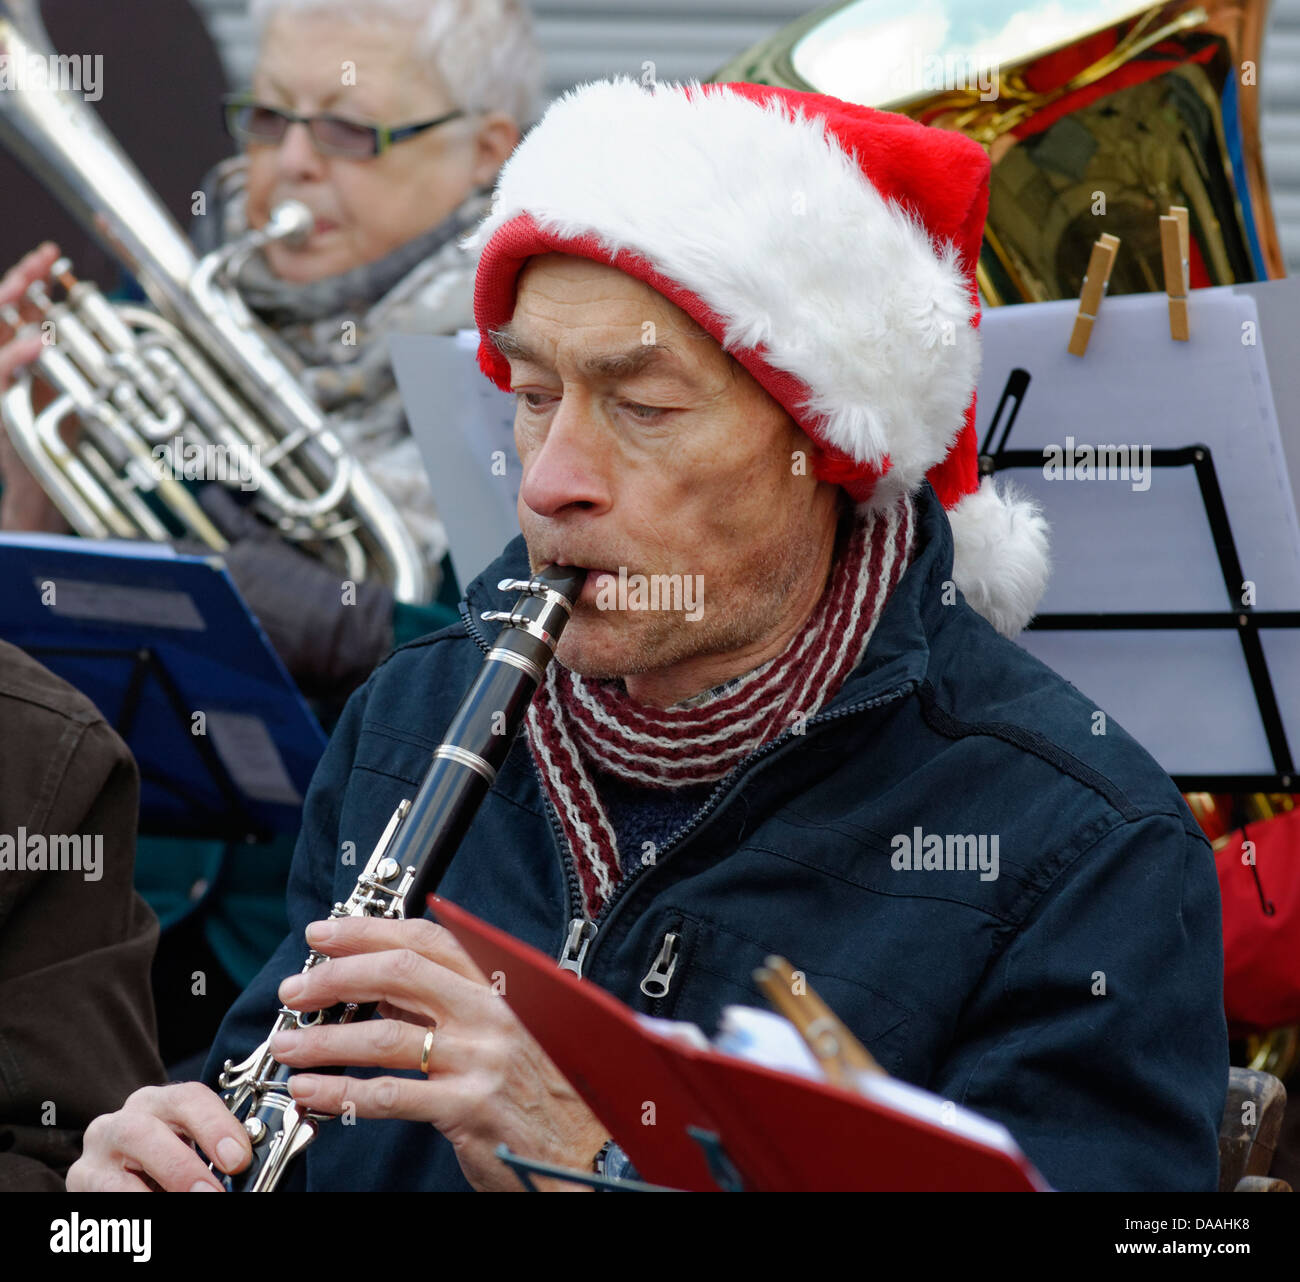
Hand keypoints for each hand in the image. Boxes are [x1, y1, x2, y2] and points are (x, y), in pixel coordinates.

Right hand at [0, 242, 72, 531]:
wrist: (34, 481)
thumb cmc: (54, 436)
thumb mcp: (70, 388)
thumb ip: (78, 356)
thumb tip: (98, 324)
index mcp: (17, 351)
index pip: (20, 304)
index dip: (33, 276)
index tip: (53, 255)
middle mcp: (1, 358)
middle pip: (2, 307)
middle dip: (21, 277)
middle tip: (42, 256)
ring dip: (14, 304)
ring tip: (32, 281)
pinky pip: (1, 370)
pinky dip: (19, 354)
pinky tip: (37, 341)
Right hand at [66, 1081, 251, 1191]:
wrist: (121, 1184)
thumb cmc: (164, 1164)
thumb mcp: (188, 1151)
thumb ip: (213, 1153)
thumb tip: (244, 1169)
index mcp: (161, 1102)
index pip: (189, 1097)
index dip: (216, 1125)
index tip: (238, 1159)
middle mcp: (126, 1117)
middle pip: (147, 1125)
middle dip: (183, 1162)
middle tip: (212, 1192)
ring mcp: (98, 1148)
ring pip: (122, 1155)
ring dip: (160, 1181)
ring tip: (190, 1204)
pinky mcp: (81, 1178)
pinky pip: (107, 1190)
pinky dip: (136, 1205)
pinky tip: (153, 1222)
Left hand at [268, 916, 609, 1191]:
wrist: (588, 1150)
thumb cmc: (546, 1090)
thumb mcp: (508, 1029)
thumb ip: (452, 1003)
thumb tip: (380, 985)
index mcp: (500, 986)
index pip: (427, 941)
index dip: (369, 931)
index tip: (326, 933)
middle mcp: (491, 1014)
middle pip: (399, 975)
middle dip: (336, 977)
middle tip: (297, 987)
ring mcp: (480, 1059)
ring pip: (384, 1035)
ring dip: (325, 1039)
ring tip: (288, 1043)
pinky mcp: (467, 1108)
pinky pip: (389, 1095)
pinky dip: (340, 1092)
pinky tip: (311, 1090)